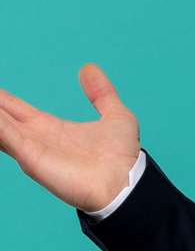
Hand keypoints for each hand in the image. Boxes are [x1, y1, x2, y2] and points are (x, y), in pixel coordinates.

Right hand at [0, 65, 140, 212]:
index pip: (16, 110)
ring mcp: (32, 150)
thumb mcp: (114, 115)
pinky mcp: (32, 160)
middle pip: (1, 118)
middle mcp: (36, 140)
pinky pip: (6, 138)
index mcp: (51, 129)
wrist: (126, 181)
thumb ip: (101, 92)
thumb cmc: (122, 156)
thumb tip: (88, 68)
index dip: (1, 99)